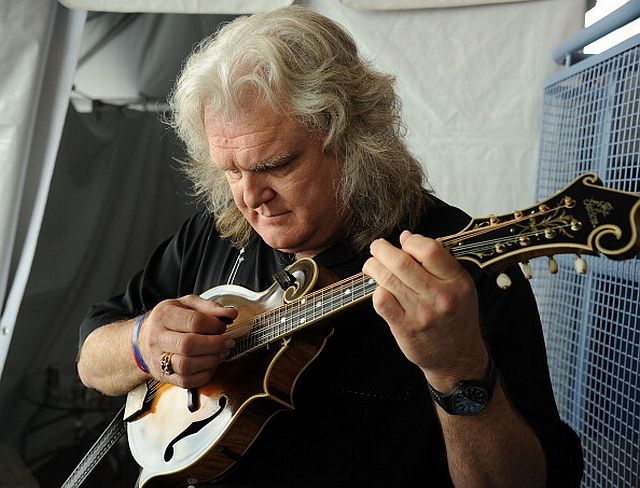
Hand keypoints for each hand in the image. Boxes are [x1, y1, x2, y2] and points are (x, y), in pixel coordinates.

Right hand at [137, 295, 236, 387]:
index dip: (214, 325)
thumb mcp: (187, 304)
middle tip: (227, 342)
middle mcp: (158, 338)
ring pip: (186, 365)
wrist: (142, 338)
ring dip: (211, 361)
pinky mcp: (164, 376)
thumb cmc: (169, 320)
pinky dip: (204, 375)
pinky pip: (186, 381)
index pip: (193, 321)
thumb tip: (231, 313)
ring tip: (221, 353)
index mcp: (164, 316)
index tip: (222, 326)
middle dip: (215, 344)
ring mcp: (158, 359)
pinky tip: (211, 365)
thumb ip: (210, 307)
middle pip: (188, 345)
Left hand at [362, 230, 487, 388]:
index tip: (404, 242)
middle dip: (382, 249)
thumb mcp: (460, 286)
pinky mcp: (405, 327)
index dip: (411, 241)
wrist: (457, 358)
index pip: (429, 249)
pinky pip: (381, 301)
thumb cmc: (456, 317)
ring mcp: (421, 313)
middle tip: (377, 248)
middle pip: (402, 262)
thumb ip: (437, 261)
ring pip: (387, 279)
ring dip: (373, 266)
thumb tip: (406, 237)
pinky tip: (380, 289)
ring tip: (371, 265)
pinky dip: (376, 290)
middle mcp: (440, 296)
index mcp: (457, 281)